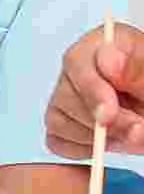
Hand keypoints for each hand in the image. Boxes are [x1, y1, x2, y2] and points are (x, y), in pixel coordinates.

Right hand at [47, 22, 143, 157]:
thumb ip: (138, 69)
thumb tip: (109, 61)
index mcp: (106, 44)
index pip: (77, 61)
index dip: (92, 90)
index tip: (109, 113)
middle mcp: (81, 67)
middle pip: (65, 94)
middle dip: (102, 121)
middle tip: (137, 131)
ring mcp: (69, 95)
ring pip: (58, 119)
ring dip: (96, 137)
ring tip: (133, 136)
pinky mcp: (66, 122)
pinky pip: (57, 139)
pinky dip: (82, 148)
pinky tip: (111, 141)